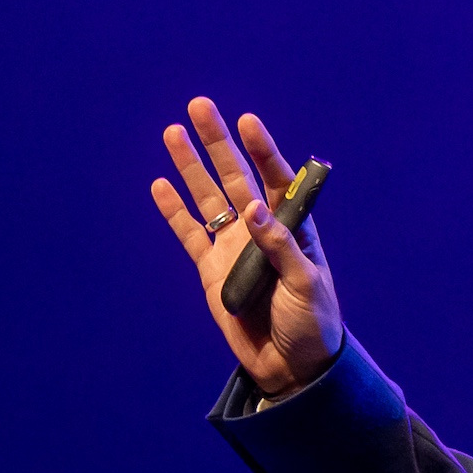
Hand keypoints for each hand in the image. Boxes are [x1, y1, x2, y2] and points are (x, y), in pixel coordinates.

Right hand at [152, 98, 344, 398]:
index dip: (262, 150)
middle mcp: (260, 228)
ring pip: (207, 198)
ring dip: (190, 166)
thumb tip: (253, 209)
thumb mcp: (306, 285)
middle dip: (217, 142)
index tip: (246, 122)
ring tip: (173, 132)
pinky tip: (160, 185)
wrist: (291, 366)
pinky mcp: (211, 270)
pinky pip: (189, 234)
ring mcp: (233, 247)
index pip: (276, 179)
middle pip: (234, 177)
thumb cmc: (312, 323)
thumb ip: (280, 247)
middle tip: (199, 106)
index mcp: (292, 227)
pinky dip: (174, 211)